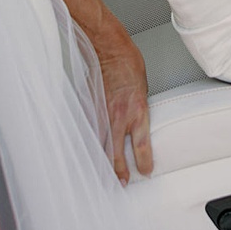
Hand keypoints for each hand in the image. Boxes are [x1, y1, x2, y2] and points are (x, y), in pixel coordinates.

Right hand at [89, 21, 152, 183]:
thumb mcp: (143, 89)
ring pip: (99, 143)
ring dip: (101, 160)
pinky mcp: (89, 105)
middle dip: (118, 170)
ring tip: (100, 174)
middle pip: (116, 152)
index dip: (143, 162)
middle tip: (119, 183)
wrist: (109, 46)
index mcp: (137, 111)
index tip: (145, 172)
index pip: (141, 145)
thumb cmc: (127, 62)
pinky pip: (88, 128)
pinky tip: (85, 149)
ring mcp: (102, 112)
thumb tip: (136, 122)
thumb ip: (138, 109)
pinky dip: (87, 140)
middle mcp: (119, 115)